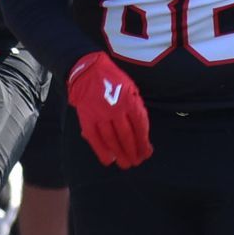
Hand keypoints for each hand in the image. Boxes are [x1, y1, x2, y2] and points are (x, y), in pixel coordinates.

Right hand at [67, 52, 151, 168]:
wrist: (88, 70)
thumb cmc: (112, 79)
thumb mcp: (131, 89)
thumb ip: (136, 108)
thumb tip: (141, 131)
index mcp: (130, 101)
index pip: (140, 127)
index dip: (144, 142)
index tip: (147, 152)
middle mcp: (116, 110)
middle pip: (127, 136)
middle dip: (133, 152)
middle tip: (136, 162)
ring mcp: (100, 115)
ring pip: (112, 140)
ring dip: (120, 154)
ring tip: (125, 164)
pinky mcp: (87, 118)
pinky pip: (95, 138)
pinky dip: (101, 151)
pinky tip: (108, 160)